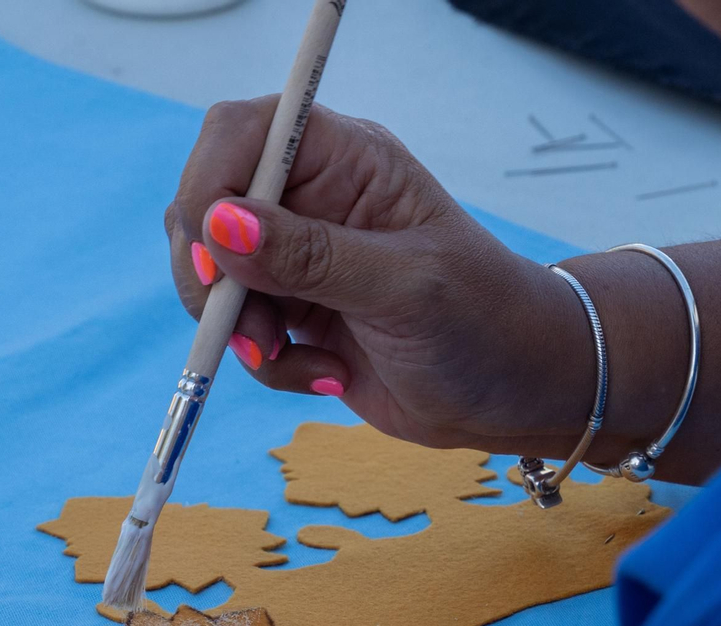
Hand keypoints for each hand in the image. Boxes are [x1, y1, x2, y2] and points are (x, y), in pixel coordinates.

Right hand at [168, 97, 590, 455]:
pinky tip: (326, 373)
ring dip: (239, 329)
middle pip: (206, 207)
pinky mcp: (292, 312)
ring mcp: (297, 258)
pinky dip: (267, 363)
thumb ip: (311, 257)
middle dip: (212, 275)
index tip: (214, 253)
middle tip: (249, 327)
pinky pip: (238, 331)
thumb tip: (220, 225)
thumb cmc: (485, 322)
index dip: (210, 185)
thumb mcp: (405, 288)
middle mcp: (312, 199)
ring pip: (212, 277)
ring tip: (297, 361)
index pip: (240, 135)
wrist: (514, 394)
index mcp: (346, 160)